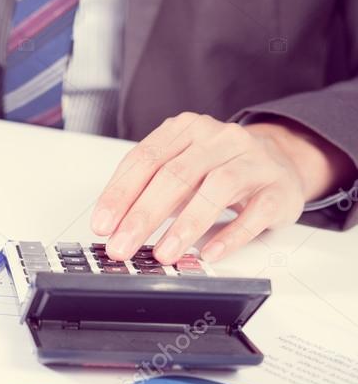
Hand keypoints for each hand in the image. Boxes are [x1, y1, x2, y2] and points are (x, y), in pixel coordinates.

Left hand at [91, 113, 350, 264]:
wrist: (281, 161)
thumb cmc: (218, 168)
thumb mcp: (179, 169)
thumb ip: (148, 189)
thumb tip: (114, 227)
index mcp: (186, 129)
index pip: (145, 159)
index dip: (120, 193)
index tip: (102, 225)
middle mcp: (220, 138)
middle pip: (176, 175)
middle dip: (143, 215)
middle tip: (122, 246)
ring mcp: (254, 161)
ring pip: (217, 189)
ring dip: (186, 226)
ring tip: (163, 254)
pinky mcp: (279, 189)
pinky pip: (255, 213)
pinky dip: (230, 235)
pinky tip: (208, 253)